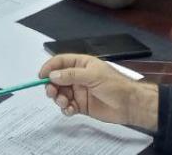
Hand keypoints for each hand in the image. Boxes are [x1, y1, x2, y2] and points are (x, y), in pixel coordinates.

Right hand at [40, 54, 158, 130]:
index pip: (60, 62)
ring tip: (64, 102)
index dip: (49, 67)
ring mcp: (78, 91)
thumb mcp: (93, 75)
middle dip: (51, 86)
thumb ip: (71, 75)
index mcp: (81, 64)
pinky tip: (70, 110)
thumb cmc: (115, 85)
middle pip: (56, 79)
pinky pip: (67, 106)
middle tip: (51, 92)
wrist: (130, 105)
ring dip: (58, 98)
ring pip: (60, 93)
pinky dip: (66, 109)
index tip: (41, 75)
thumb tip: (53, 75)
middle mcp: (77, 77)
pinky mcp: (81, 105)